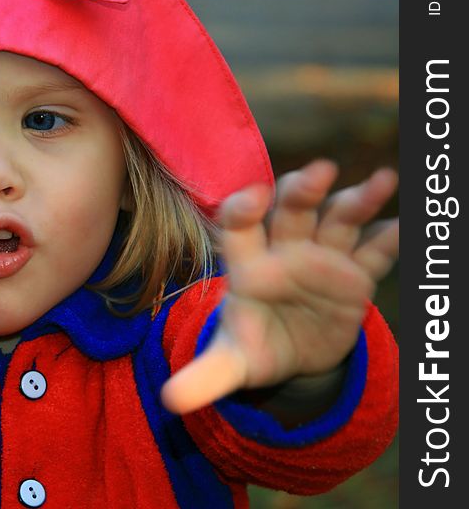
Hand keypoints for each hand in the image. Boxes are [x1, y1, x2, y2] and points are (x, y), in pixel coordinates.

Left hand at [162, 160, 397, 413]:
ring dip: (357, 200)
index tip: (252, 198)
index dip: (242, 209)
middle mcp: (285, 251)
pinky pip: (374, 253)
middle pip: (291, 210)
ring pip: (338, 219)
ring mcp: (323, 258)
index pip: (239, 227)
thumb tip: (170, 401)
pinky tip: (402, 228)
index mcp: (248, 265)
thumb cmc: (255, 346)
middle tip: (319, 171)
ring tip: (383, 181)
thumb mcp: (232, 363)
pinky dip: (389, 240)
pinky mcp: (355, 274)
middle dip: (303, 190)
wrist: (293, 356)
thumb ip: (205, 376)